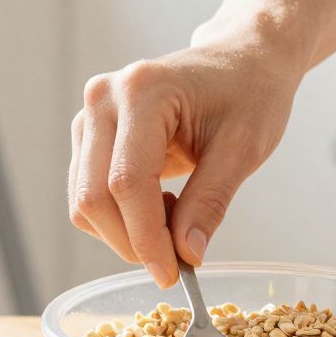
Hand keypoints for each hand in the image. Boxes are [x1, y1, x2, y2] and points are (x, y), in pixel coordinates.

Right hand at [69, 31, 305, 286]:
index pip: (127, 182)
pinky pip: (89, 194)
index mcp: (142, 91)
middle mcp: (104, 99)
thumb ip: (209, 202)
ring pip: (85, 202)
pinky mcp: (89, 135)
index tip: (173, 275)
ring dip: (126, 232)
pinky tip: (160, 204)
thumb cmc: (250, 94)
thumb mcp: (243, 149)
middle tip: (178, 261)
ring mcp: (90, 116)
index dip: (146, 238)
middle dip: (133, 242)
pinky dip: (120, 218)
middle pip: (94, 197)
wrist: (242, 61)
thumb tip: (186, 255)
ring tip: (176, 216)